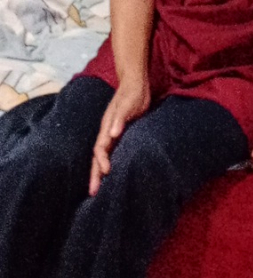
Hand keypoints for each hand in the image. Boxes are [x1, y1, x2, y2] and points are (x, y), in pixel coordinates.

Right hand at [89, 78, 149, 195]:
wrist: (134, 84)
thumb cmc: (132, 94)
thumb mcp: (128, 105)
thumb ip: (120, 118)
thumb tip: (112, 134)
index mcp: (107, 127)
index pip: (100, 149)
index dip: (102, 161)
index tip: (106, 173)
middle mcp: (107, 133)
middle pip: (98, 157)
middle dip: (95, 174)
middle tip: (93, 193)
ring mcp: (112, 134)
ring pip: (103, 157)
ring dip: (100, 173)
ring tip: (98, 190)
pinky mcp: (120, 134)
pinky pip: (112, 152)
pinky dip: (109, 164)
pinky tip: (111, 174)